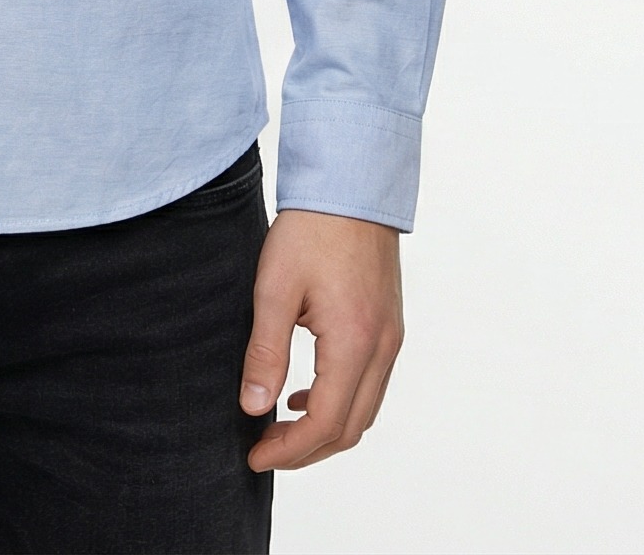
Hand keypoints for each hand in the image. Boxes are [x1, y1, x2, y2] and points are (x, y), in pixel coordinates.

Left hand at [239, 208, 403, 470]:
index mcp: (354, 341)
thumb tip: (252, 408)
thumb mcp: (274, 288)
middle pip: (350, 428)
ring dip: (325, 429)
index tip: (255, 456)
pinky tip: (305, 393)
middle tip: (264, 449)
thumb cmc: (310, 230)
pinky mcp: (389, 326)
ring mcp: (391, 338)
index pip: (326, 423)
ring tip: (279, 427)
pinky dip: (340, 402)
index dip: (290, 450)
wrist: (351, 186)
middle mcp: (382, 348)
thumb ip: (265, 352)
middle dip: (307, 450)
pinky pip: (370, 384)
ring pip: (364, 410)